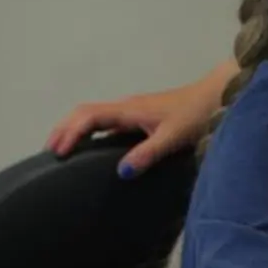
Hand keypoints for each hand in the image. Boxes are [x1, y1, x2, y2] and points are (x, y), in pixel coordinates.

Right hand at [44, 63, 232, 176]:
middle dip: (64, 129)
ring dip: (76, 130)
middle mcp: (126, 107)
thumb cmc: (196, 114)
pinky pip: (107, 123)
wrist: (218, 96)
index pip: (88, 116)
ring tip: (63, 151)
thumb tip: (121, 172)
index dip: (70, 132)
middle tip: (50, 153)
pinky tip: (93, 149)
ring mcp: (134, 110)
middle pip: (84, 113)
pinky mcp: (142, 116)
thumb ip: (148, 153)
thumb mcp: (173, 137)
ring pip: (95, 116)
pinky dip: (92, 133)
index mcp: (129, 109)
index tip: (57, 152)